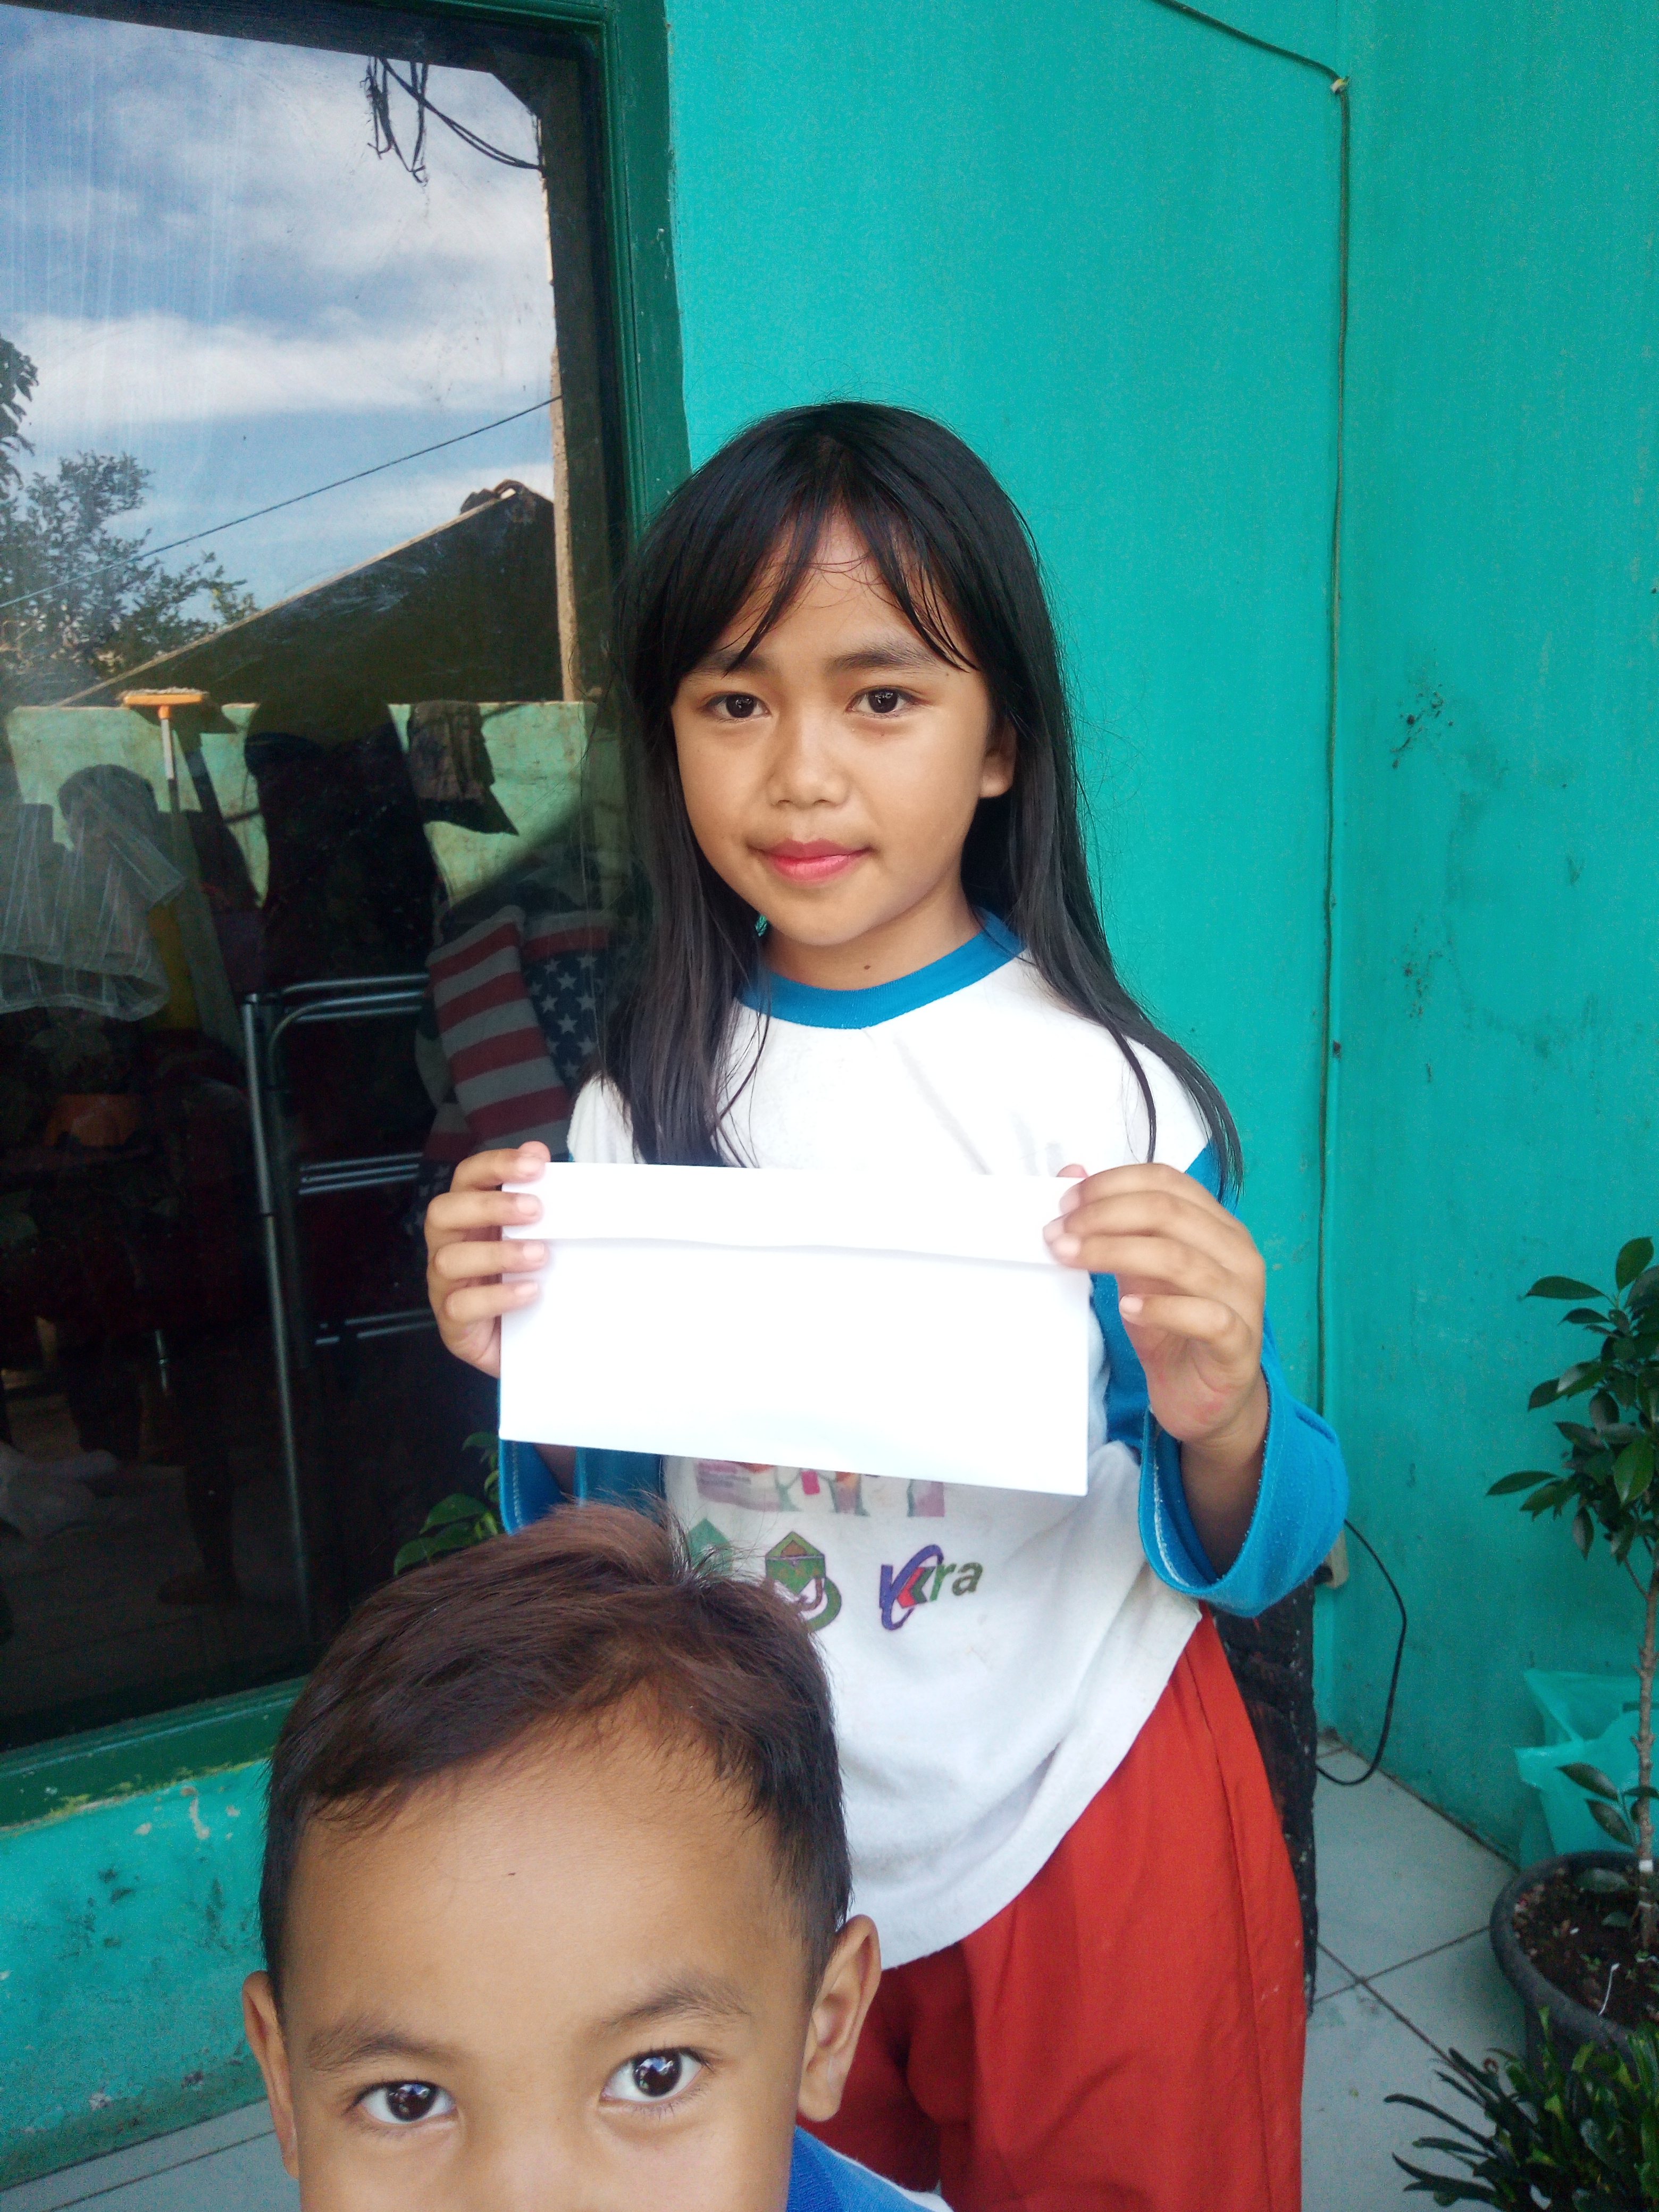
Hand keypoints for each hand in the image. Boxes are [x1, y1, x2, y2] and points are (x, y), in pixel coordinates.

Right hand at [424, 1144, 550, 1378]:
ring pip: (448, 1259)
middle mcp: (449, 1247)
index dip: (495, 1165)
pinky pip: (460, 1306)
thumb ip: (537, 1198)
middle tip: (536, 1210)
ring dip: (497, 1253)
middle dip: (489, 1206)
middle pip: (443, 1212)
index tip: (535, 1164)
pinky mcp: (453, 1326)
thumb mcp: (539, 1239)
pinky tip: (529, 1292)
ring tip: (540, 1255)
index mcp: (469, 1219)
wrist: (535, 1346)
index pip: (466, 1179)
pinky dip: (497, 1296)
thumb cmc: (531, 1282)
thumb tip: (537, 1152)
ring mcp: (445, 1287)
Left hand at [1044, 1162, 1268, 1566]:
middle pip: (1168, 1213)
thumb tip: (1072, 1176)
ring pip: (1180, 1259)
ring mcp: (1243, 1297)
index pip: (1166, 1181)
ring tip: (1073, 1259)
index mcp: (1215, 1225)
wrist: (1205, 1399)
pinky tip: (1127, 1308)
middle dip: (1104, 1216)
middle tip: (1060, 1233)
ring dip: (1116, 1254)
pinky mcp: (1239, 1341)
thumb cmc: (1174, 1330)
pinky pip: (1205, 1316)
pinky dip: (1161, 1308)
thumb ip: (1112, 1227)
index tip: (1067, 1202)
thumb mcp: (1137, 1273)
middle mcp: (1236, 1253)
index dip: (1112, 1184)